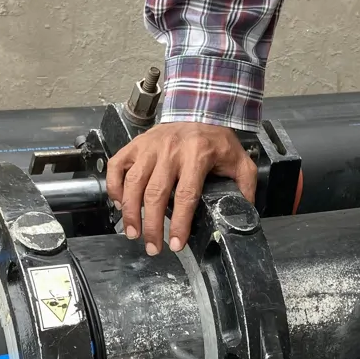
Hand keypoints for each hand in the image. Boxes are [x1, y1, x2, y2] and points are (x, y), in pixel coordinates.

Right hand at [106, 122, 256, 254]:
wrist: (200, 110)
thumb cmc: (217, 140)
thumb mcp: (240, 162)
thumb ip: (245, 187)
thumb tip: (243, 214)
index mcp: (197, 155)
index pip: (186, 196)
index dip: (180, 224)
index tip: (175, 244)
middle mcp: (171, 150)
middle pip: (156, 194)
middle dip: (152, 225)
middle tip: (153, 247)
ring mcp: (150, 146)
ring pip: (134, 182)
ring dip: (130, 212)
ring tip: (133, 233)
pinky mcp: (136, 144)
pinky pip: (117, 166)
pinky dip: (114, 186)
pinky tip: (119, 204)